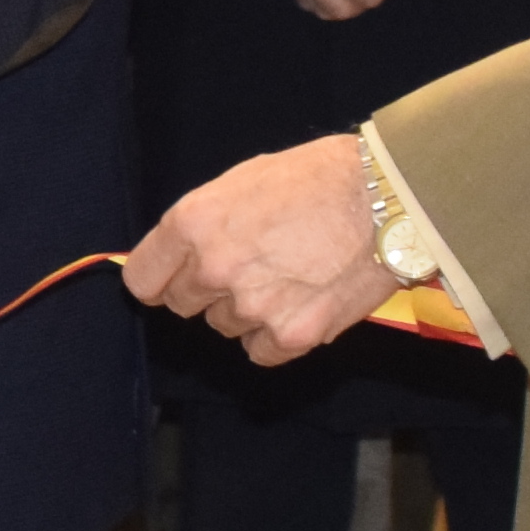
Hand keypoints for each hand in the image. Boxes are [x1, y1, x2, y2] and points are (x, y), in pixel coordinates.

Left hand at [121, 134, 396, 359]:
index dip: (160, 278)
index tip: (173, 278)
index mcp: (194, 223)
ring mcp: (252, 305)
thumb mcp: (242, 181)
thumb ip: (202, 224)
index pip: (143, 279)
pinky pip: (260, 352)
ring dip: (247, 310)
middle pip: (183, 305)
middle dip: (207, 290)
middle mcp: (214, 268)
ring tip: (288, 274)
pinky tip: (300, 303)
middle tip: (249, 265)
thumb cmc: (318, 178)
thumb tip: (176, 256)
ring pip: (225, 326)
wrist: (386, 199)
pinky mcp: (291, 335)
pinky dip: (276, 335)